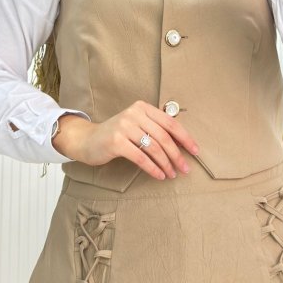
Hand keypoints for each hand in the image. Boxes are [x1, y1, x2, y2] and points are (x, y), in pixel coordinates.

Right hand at [52, 101, 198, 179]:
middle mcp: (134, 114)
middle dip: (177, 155)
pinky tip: (159, 175)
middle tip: (185, 169)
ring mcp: (124, 127)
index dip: (185, 138)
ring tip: (172, 174)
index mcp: (143, 107)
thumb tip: (182, 144)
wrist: (88, 140)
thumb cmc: (117, 135)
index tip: (195, 151)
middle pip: (164, 137)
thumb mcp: (136, 125)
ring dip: (166, 164)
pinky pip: (141, 157)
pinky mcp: (116, 142)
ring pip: (154, 148)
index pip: (170, 123)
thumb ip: (155, 129)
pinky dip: (153, 168)